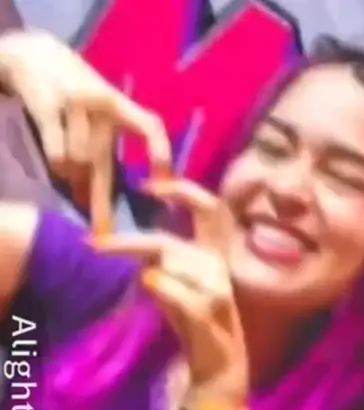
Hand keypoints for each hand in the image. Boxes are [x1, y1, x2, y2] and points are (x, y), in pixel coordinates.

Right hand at [0, 29, 169, 210]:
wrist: (37, 57)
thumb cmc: (77, 99)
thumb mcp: (101, 117)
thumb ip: (106, 154)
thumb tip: (99, 204)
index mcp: (122, 105)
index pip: (151, 127)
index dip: (161, 154)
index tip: (165, 186)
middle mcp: (104, 102)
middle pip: (104, 164)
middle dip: (102, 208)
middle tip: (102, 237)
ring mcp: (77, 103)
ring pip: (78, 164)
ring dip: (72, 178)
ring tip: (70, 175)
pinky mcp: (50, 106)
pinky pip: (57, 155)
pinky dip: (57, 167)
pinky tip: (58, 163)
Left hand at [91, 179, 248, 403]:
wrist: (219, 371)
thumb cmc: (196, 326)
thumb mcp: (176, 286)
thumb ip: (162, 259)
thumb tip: (130, 241)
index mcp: (213, 255)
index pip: (208, 208)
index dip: (181, 190)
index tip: (147, 185)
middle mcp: (218, 267)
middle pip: (170, 242)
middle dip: (129, 243)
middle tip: (95, 245)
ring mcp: (218, 290)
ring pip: (171, 264)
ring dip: (149, 276)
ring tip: (146, 296)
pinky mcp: (210, 314)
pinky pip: (177, 292)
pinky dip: (162, 288)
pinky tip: (149, 286)